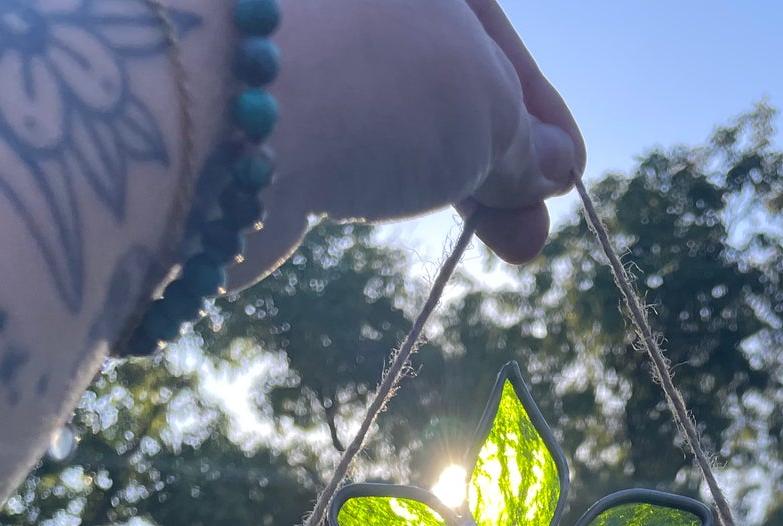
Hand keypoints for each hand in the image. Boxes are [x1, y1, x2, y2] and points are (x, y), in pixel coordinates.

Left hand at [234, 0, 585, 284]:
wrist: (217, 119)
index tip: (565, 173)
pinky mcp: (244, 102)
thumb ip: (519, 136)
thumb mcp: (485, 104)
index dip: (535, 102)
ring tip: (499, 244)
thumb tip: (549, 165)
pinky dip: (371, 174)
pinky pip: (329, 132)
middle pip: (433, 67)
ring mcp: (283, 42)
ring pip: (381, 106)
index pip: (484, 23)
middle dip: (494, 155)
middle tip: (530, 233)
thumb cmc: (373, 81)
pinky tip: (395, 207)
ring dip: (445, 177)